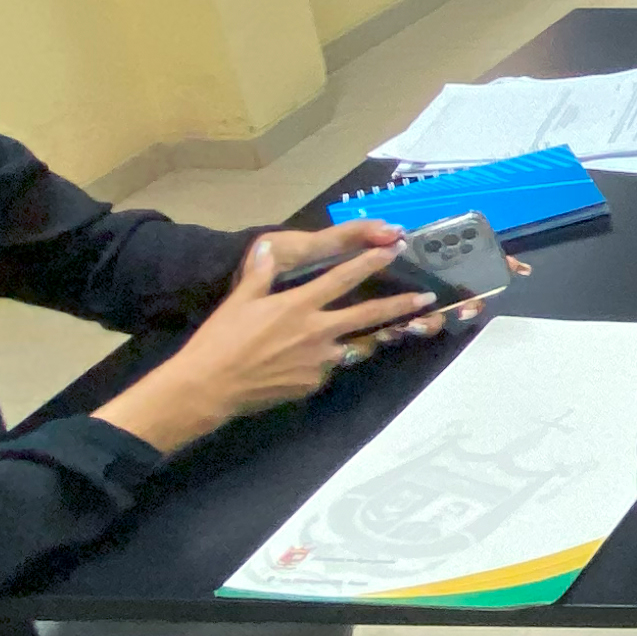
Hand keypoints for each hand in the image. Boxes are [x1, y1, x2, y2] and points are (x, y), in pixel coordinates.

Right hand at [108, 231, 437, 452]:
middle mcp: (317, 331)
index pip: (343, 278)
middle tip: (426, 299)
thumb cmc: (220, 340)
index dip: (370, 263)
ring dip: (365, 338)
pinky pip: (328, 367)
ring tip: (387, 333)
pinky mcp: (313, 383)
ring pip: (352, 345)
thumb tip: (267, 248)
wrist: (210, 387)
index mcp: (299, 305)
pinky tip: (312, 361)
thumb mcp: (239, 301)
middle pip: (368, 315)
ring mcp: (319, 360)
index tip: (394, 252)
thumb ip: (260, 274)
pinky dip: (326, 361)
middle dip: (400, 306)